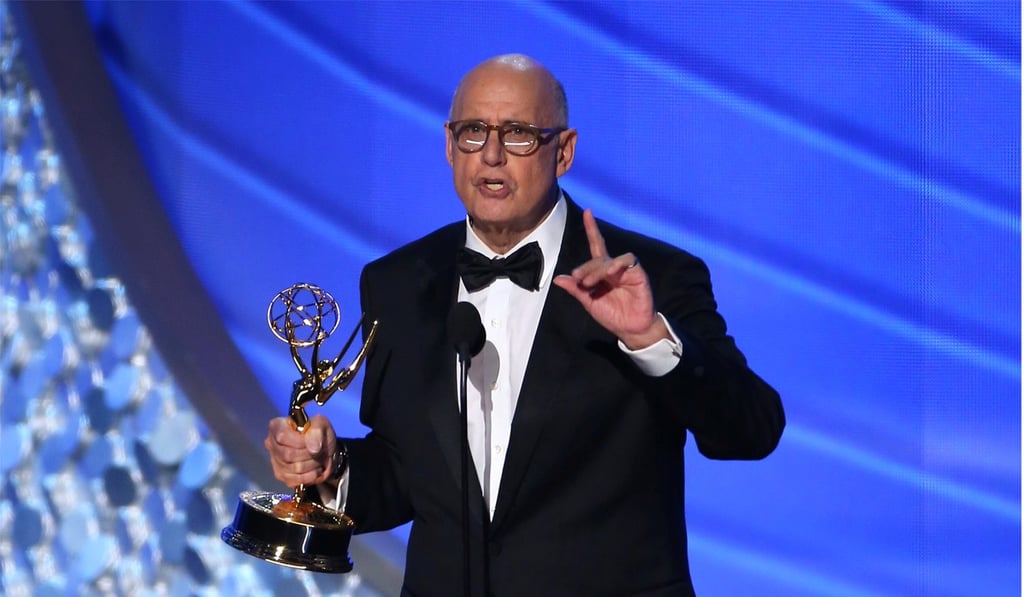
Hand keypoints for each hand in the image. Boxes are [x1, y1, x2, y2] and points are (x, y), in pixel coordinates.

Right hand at [264, 414, 337, 487]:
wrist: (322, 449)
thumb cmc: (318, 434)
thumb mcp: (322, 424)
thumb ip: (317, 431)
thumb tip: (313, 448)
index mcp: (277, 426)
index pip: (282, 436)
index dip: (300, 442)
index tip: (313, 442)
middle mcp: (271, 444)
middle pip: (288, 455)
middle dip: (310, 455)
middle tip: (320, 452)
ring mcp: (274, 461)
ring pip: (294, 468)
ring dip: (313, 465)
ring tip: (319, 459)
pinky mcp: (280, 475)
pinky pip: (296, 480)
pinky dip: (310, 476)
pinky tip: (315, 469)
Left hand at [552, 209, 669, 348]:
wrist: (630, 329)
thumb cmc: (612, 316)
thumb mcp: (589, 302)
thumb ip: (576, 290)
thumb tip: (557, 279)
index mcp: (602, 272)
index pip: (597, 245)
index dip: (592, 229)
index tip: (588, 212)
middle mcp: (614, 268)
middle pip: (598, 257)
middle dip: (585, 268)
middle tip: (578, 280)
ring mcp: (626, 270)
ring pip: (610, 259)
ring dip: (597, 269)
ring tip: (589, 283)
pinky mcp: (638, 274)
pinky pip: (628, 260)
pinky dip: (617, 264)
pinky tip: (610, 273)